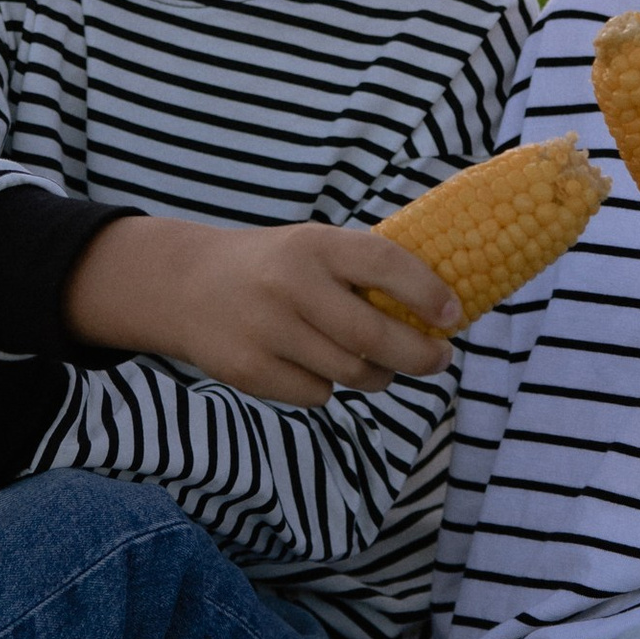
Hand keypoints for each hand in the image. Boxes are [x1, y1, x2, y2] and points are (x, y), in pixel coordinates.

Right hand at [65, 216, 458, 407]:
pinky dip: (328, 387)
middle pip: (373, 336)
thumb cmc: (273, 266)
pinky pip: (316, 394)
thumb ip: (362, 271)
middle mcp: (290, 285)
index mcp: (314, 244)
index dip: (427, 292)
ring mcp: (267, 330)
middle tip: (439, 359)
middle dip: (419, 355)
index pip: (384, 264)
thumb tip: (439, 310)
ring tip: (377, 367)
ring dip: (377, 376)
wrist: (185, 286)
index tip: (454, 316)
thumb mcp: (312, 246)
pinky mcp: (249, 369)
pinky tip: (315, 366)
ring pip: (350, 373)